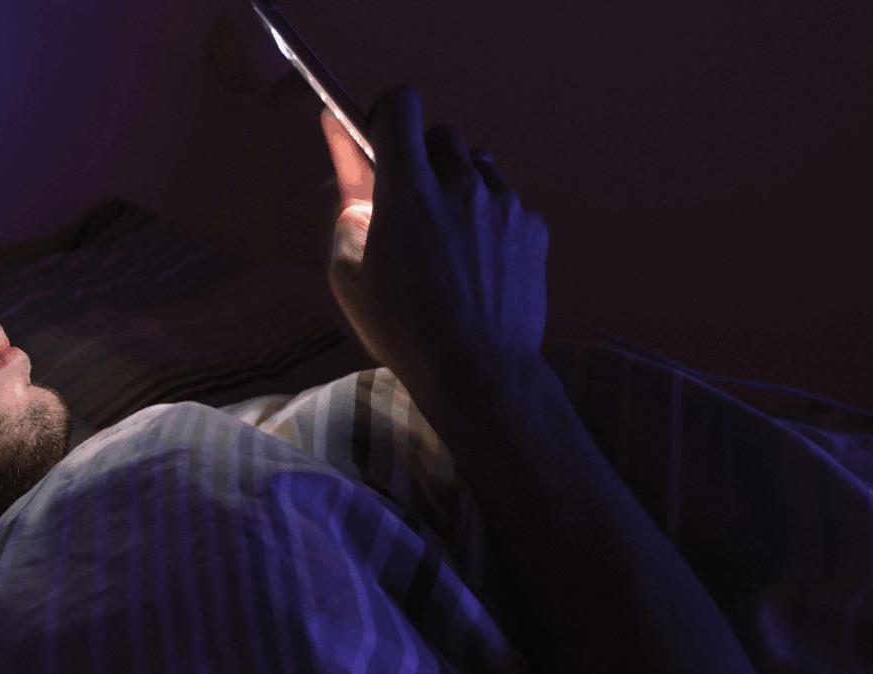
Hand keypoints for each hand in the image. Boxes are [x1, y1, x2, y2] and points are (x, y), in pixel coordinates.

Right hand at [322, 86, 549, 412]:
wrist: (478, 372)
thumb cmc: (402, 328)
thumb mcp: (349, 272)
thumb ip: (344, 203)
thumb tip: (340, 157)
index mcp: (408, 190)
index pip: (401, 104)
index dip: (386, 115)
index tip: (380, 141)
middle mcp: (460, 183)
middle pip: (440, 134)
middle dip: (422, 159)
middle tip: (411, 206)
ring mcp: (503, 203)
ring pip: (477, 164)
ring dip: (458, 185)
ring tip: (447, 237)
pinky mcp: (532, 225)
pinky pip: (505, 200)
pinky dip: (488, 217)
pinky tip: (477, 262)